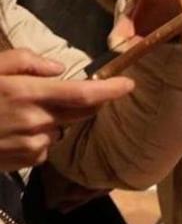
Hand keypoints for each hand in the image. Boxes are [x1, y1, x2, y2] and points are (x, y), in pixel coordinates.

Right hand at [0, 51, 134, 169]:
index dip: (109, 90)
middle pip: (80, 113)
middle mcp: (37, 121)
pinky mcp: (28, 161)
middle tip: (63, 93)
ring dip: (51, 121)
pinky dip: (37, 138)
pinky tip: (10, 133)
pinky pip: (45, 146)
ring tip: (15, 115)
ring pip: (60, 129)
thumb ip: (24, 62)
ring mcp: (34, 144)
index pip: (82, 94)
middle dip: (83, 103)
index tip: (128, 84)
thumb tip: (57, 68)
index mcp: (28, 94)